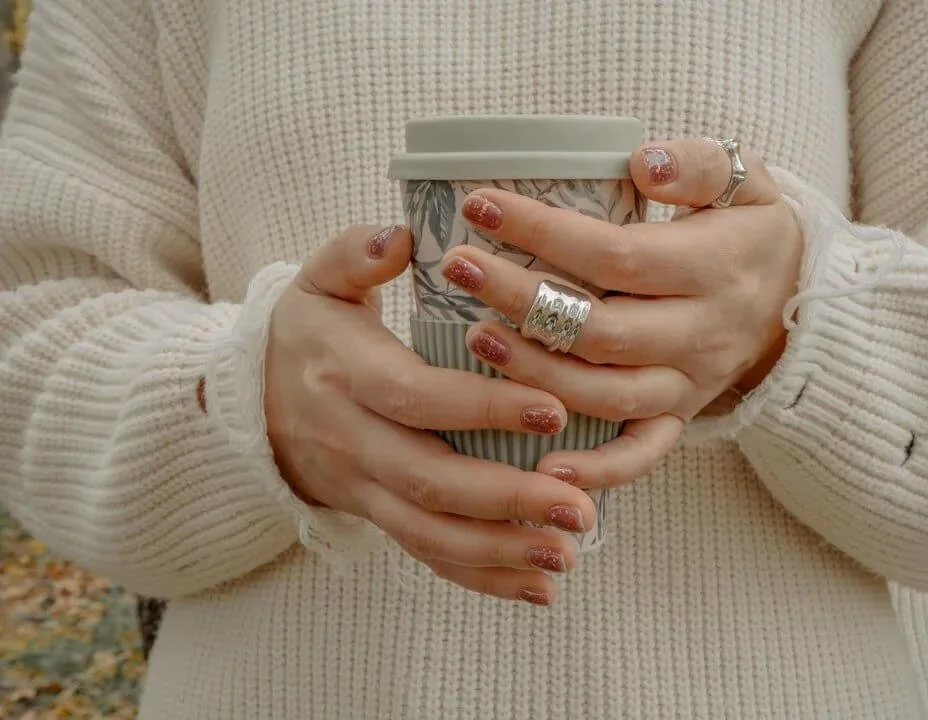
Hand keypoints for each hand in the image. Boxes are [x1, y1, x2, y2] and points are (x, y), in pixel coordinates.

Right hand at [263, 224, 597, 604]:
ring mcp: (363, 487)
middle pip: (429, 481)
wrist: (253, 402)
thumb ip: (353, 253)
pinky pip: (425, 554)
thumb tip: (398, 234)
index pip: (417, 398)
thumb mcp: (316, 282)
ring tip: (567, 554)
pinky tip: (538, 588)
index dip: (483, 408)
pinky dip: (481, 577)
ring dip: (500, 551)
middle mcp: (353, 440)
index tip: (553, 410)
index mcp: (347, 375)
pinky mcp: (376, 515)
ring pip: (429, 532)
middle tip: (578, 507)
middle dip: (506, 498)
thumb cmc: (307, 334)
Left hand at [438, 138, 802, 488]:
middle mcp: (702, 334)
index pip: (616, 255)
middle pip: (600, 329)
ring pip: (608, 394)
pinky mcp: (681, 418)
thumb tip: (641, 162)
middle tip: (456, 268)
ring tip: (475, 339)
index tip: (480, 205)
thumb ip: (697, 165)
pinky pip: (641, 454)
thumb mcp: (746, 180)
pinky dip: (596, 470)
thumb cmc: (751, 233)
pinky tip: (541, 467)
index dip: (544, 234)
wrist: (800, 302)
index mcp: (714, 269)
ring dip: (538, 374)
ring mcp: (690, 384)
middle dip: (520, 300)